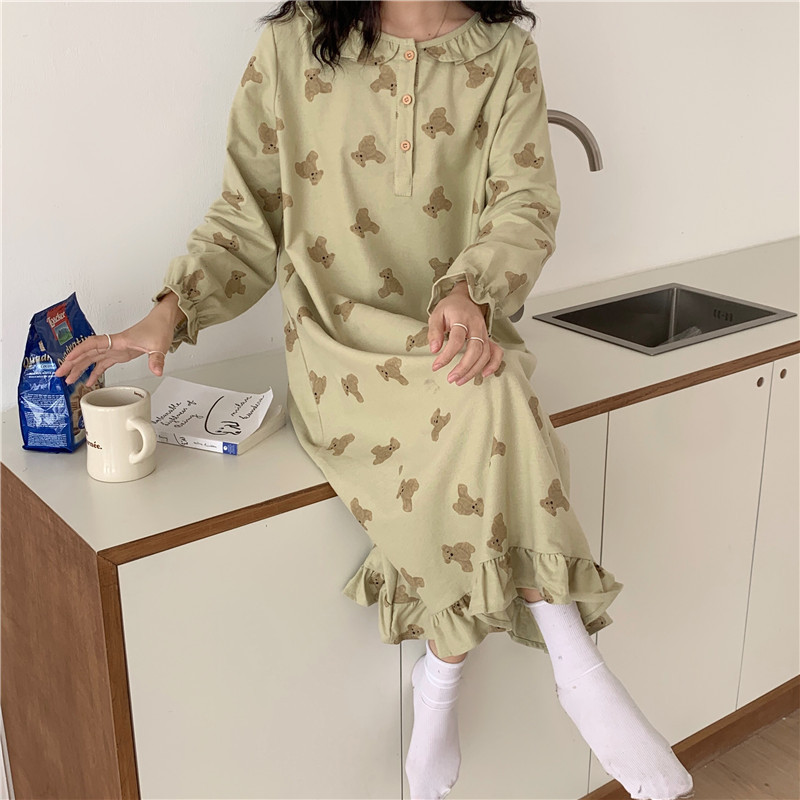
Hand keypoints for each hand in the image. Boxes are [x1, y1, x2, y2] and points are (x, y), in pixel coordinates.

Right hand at [53, 296, 181, 387]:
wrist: (163, 321)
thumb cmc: (158, 328)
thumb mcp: (159, 345)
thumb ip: (156, 359)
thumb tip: (157, 371)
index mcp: (119, 341)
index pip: (93, 344)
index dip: (79, 351)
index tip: (68, 359)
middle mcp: (114, 344)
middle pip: (87, 353)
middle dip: (72, 363)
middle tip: (60, 374)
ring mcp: (116, 349)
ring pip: (92, 359)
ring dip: (80, 369)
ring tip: (69, 380)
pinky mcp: (120, 353)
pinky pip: (103, 363)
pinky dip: (95, 372)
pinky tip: (89, 381)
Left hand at [427, 281, 503, 384]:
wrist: (466, 298)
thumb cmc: (450, 308)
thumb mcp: (437, 315)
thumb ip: (434, 332)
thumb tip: (434, 350)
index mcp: (462, 319)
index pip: (457, 340)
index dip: (447, 355)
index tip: (436, 366)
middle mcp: (476, 326)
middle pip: (475, 349)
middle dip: (463, 367)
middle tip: (451, 379)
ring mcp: (484, 332)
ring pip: (485, 354)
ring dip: (474, 370)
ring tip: (460, 381)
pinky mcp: (488, 338)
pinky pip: (496, 352)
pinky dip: (493, 365)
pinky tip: (483, 374)